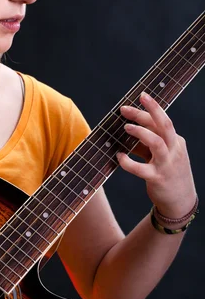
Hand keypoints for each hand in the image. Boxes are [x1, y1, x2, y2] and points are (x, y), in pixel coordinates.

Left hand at [117, 91, 196, 218]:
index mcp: (176, 142)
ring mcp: (167, 164)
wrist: (180, 201)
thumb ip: (146, 144)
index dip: (151, 108)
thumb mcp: (160, 156)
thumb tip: (127, 130)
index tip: (138, 97)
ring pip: (156, 143)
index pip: (163, 121)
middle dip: (148, 112)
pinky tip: (119, 156)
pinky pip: (141, 168)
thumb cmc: (167, 173)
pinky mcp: (157, 178)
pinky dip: (128, 162)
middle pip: (164, 125)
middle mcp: (174, 150)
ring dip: (140, 133)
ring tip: (126, 128)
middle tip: (126, 107)